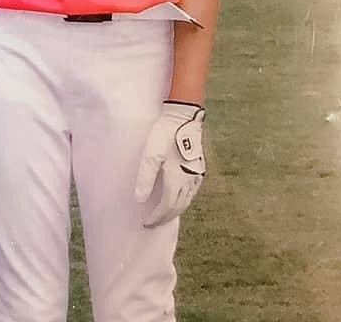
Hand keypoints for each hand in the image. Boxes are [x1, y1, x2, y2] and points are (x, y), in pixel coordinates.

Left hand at [134, 101, 205, 227]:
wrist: (184, 117)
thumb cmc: (164, 134)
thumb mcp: (150, 154)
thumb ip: (145, 178)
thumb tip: (140, 200)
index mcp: (177, 180)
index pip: (167, 207)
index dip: (157, 218)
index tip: (146, 223)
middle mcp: (189, 181)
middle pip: (178, 207)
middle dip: (165, 218)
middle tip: (154, 223)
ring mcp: (197, 176)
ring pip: (187, 201)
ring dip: (175, 210)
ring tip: (164, 214)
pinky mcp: (200, 169)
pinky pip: (192, 192)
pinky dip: (183, 200)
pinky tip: (178, 198)